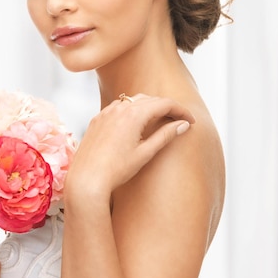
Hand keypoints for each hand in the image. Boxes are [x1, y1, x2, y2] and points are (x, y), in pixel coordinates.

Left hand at [65, 94, 194, 197]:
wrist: (86, 179)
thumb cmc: (116, 169)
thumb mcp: (145, 153)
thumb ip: (165, 135)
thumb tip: (183, 125)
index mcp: (133, 115)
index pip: (164, 104)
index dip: (181, 110)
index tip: (191, 121)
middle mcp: (119, 108)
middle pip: (150, 99)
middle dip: (167, 107)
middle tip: (179, 120)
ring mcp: (106, 112)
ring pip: (133, 100)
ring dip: (149, 106)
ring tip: (160, 120)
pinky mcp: (97, 119)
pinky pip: (118, 107)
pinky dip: (132, 110)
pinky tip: (136, 123)